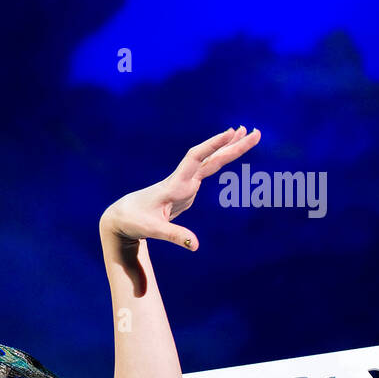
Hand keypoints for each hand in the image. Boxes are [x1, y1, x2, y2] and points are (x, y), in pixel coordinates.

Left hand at [102, 125, 261, 251]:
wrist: (122, 216)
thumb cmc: (134, 221)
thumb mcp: (152, 230)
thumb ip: (174, 237)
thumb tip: (195, 246)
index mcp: (174, 184)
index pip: (196, 158)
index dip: (213, 145)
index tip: (232, 133)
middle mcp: (181, 179)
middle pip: (210, 157)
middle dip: (233, 145)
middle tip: (256, 131)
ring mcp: (185, 183)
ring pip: (211, 161)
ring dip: (230, 148)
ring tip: (250, 134)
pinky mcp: (186, 189)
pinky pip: (208, 170)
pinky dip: (221, 160)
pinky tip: (229, 153)